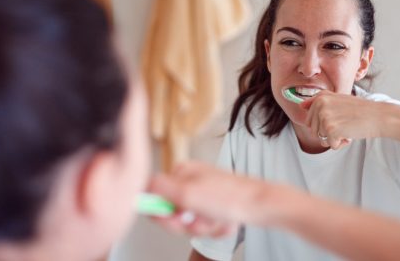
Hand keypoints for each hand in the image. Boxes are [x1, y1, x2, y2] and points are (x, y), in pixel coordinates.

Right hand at [147, 162, 267, 236]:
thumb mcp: (187, 193)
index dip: (162, 214)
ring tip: (217, 220)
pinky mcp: (215, 204)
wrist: (262, 205)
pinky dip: (215, 226)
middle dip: (186, 223)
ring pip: (189, 221)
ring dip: (203, 227)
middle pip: (172, 212)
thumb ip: (158, 189)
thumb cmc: (229, 198)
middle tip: (200, 219)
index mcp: (180, 173)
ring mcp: (203, 193)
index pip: (154, 197)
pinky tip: (225, 221)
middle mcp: (190, 180)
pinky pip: (205, 223)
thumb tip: (138, 186)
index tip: (174, 219)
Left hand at [300, 91, 383, 149]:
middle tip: (344, 124)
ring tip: (348, 128)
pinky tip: (350, 134)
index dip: (324, 124)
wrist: (379, 116)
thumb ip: (319, 102)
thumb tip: (300, 105)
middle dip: (328, 132)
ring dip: (335, 138)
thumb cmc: (361, 110)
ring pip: (321, 139)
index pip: (309, 121)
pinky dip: (341, 143)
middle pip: (314, 131)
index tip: (338, 118)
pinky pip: (331, 145)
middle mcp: (320, 105)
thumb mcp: (338, 100)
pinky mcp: (330, 129)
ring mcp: (324, 117)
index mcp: (320, 97)